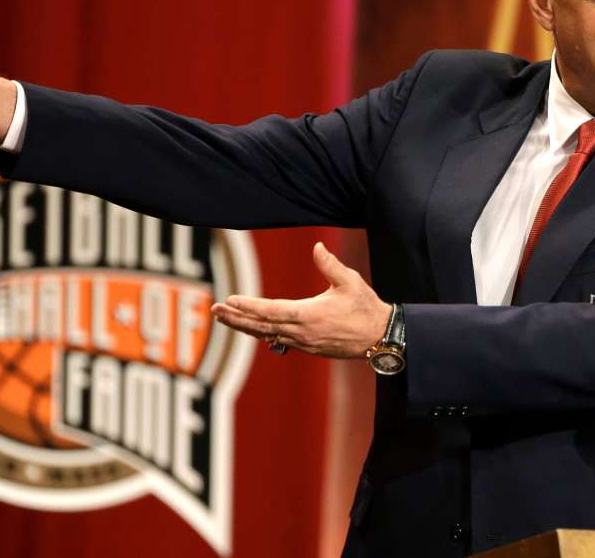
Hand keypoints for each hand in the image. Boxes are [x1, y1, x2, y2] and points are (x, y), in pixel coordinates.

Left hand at [211, 242, 391, 358]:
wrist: (380, 337)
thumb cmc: (365, 307)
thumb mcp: (350, 282)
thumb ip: (330, 264)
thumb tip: (316, 247)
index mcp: (309, 315)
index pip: (271, 311)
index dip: (249, 306)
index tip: (229, 301)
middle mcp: (302, 332)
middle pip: (261, 326)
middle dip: (236, 318)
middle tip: (214, 311)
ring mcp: (304, 343)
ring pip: (267, 335)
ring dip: (245, 326)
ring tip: (225, 318)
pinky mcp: (309, 348)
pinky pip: (278, 340)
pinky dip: (261, 333)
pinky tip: (252, 328)